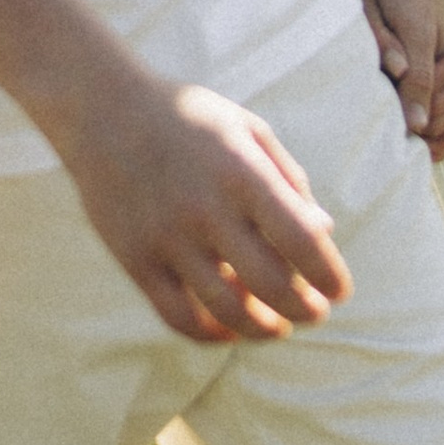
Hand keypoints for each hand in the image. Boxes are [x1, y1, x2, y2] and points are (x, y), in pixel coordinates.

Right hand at [56, 64, 351, 344]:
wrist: (102, 110)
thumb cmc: (188, 118)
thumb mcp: (246, 128)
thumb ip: (288, 178)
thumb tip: (325, 231)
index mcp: (242, 171)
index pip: (301, 238)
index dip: (329, 273)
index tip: (340, 290)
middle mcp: (206, 209)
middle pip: (270, 284)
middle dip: (303, 310)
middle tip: (315, 313)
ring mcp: (168, 238)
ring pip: (226, 310)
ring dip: (261, 329)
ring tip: (276, 327)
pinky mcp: (135, 259)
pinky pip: (178, 316)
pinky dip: (210, 334)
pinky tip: (229, 329)